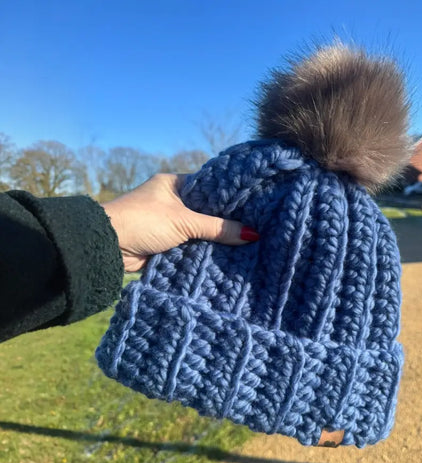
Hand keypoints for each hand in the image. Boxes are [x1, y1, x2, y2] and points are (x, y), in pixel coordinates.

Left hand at [102, 173, 258, 271]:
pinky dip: (202, 252)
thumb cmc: (143, 220)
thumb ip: (217, 227)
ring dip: (214, 240)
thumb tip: (252, 234)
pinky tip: (225, 257)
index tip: (253, 207)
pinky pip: (190, 246)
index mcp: (175, 185)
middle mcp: (172, 201)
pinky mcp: (165, 243)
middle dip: (224, 223)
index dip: (230, 198)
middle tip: (254, 229)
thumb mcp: (184, 221)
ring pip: (199, 231)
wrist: (107, 246)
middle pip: (206, 212)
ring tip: (246, 245)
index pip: (210, 187)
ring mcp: (168, 223)